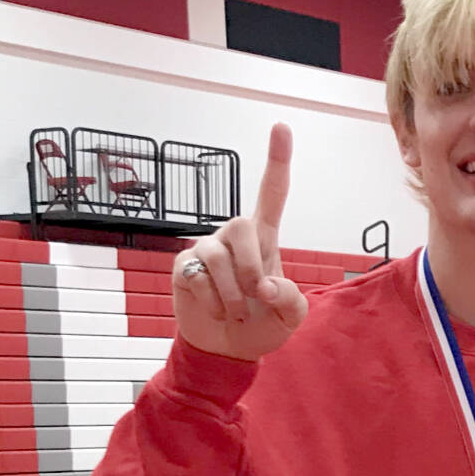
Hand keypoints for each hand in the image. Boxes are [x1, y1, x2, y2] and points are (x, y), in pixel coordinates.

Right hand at [173, 123, 307, 360]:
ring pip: (219, 257)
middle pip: (242, 224)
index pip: (272, 194)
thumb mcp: (291, 316)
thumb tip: (265, 287)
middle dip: (252, 266)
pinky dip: (215, 303)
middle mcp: (233, 236)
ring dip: (233, 294)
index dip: (277, 160)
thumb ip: (292, 300)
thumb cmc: (262, 325)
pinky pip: (199, 279)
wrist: (228, 350)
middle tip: (258, 296)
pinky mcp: (183, 267)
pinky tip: (216, 311)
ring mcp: (206, 249)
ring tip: (236, 312)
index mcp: (264, 239)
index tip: (282, 125)